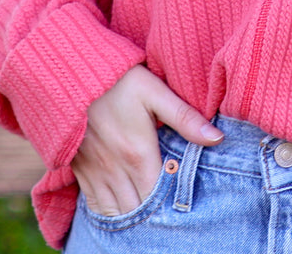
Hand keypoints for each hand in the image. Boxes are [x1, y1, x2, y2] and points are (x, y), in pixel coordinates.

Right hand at [70, 64, 222, 215]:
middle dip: (153, 214)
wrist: (73, 73)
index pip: (159, 197)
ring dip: (131, 216)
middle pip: (137, 211)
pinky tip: (121, 209)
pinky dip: (108, 213)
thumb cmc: (119, 80)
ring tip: (148, 214)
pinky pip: (94, 205)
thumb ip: (185, 118)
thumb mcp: (155, 92)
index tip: (184, 201)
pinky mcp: (80, 169)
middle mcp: (115, 170)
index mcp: (138, 154)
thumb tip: (217, 138)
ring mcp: (95, 172)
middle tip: (168, 210)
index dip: (172, 203)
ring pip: (115, 213)